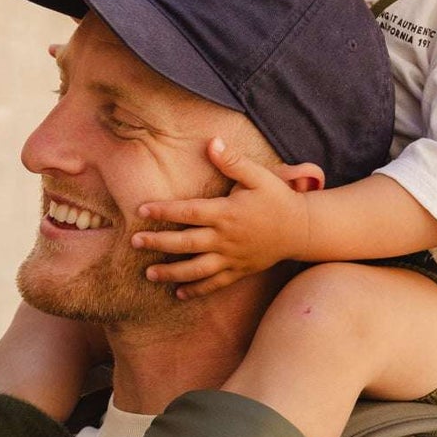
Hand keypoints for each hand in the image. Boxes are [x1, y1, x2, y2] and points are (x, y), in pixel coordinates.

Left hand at [131, 139, 307, 297]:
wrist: (301, 229)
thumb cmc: (277, 199)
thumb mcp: (259, 176)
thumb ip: (234, 161)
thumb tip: (211, 142)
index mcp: (226, 213)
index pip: (189, 212)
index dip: (164, 211)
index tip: (142, 210)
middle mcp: (225, 238)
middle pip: (185, 243)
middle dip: (158, 243)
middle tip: (135, 242)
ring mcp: (231, 258)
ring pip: (196, 269)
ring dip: (171, 273)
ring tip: (149, 274)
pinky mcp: (238, 271)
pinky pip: (214, 284)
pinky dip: (196, 290)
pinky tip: (178, 294)